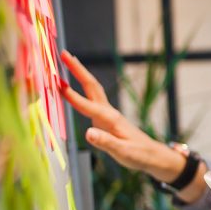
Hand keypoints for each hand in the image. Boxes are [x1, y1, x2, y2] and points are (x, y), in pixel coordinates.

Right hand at [58, 50, 206, 201]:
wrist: (153, 155)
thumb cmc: (139, 155)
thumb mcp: (123, 152)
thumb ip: (106, 142)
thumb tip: (88, 133)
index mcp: (111, 119)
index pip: (88, 105)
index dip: (72, 96)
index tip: (58, 84)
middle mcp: (109, 113)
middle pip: (91, 86)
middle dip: (77, 70)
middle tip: (63, 54)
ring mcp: (108, 114)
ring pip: (92, 90)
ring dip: (80, 75)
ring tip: (67, 62)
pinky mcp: (107, 119)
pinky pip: (92, 99)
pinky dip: (82, 89)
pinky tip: (76, 87)